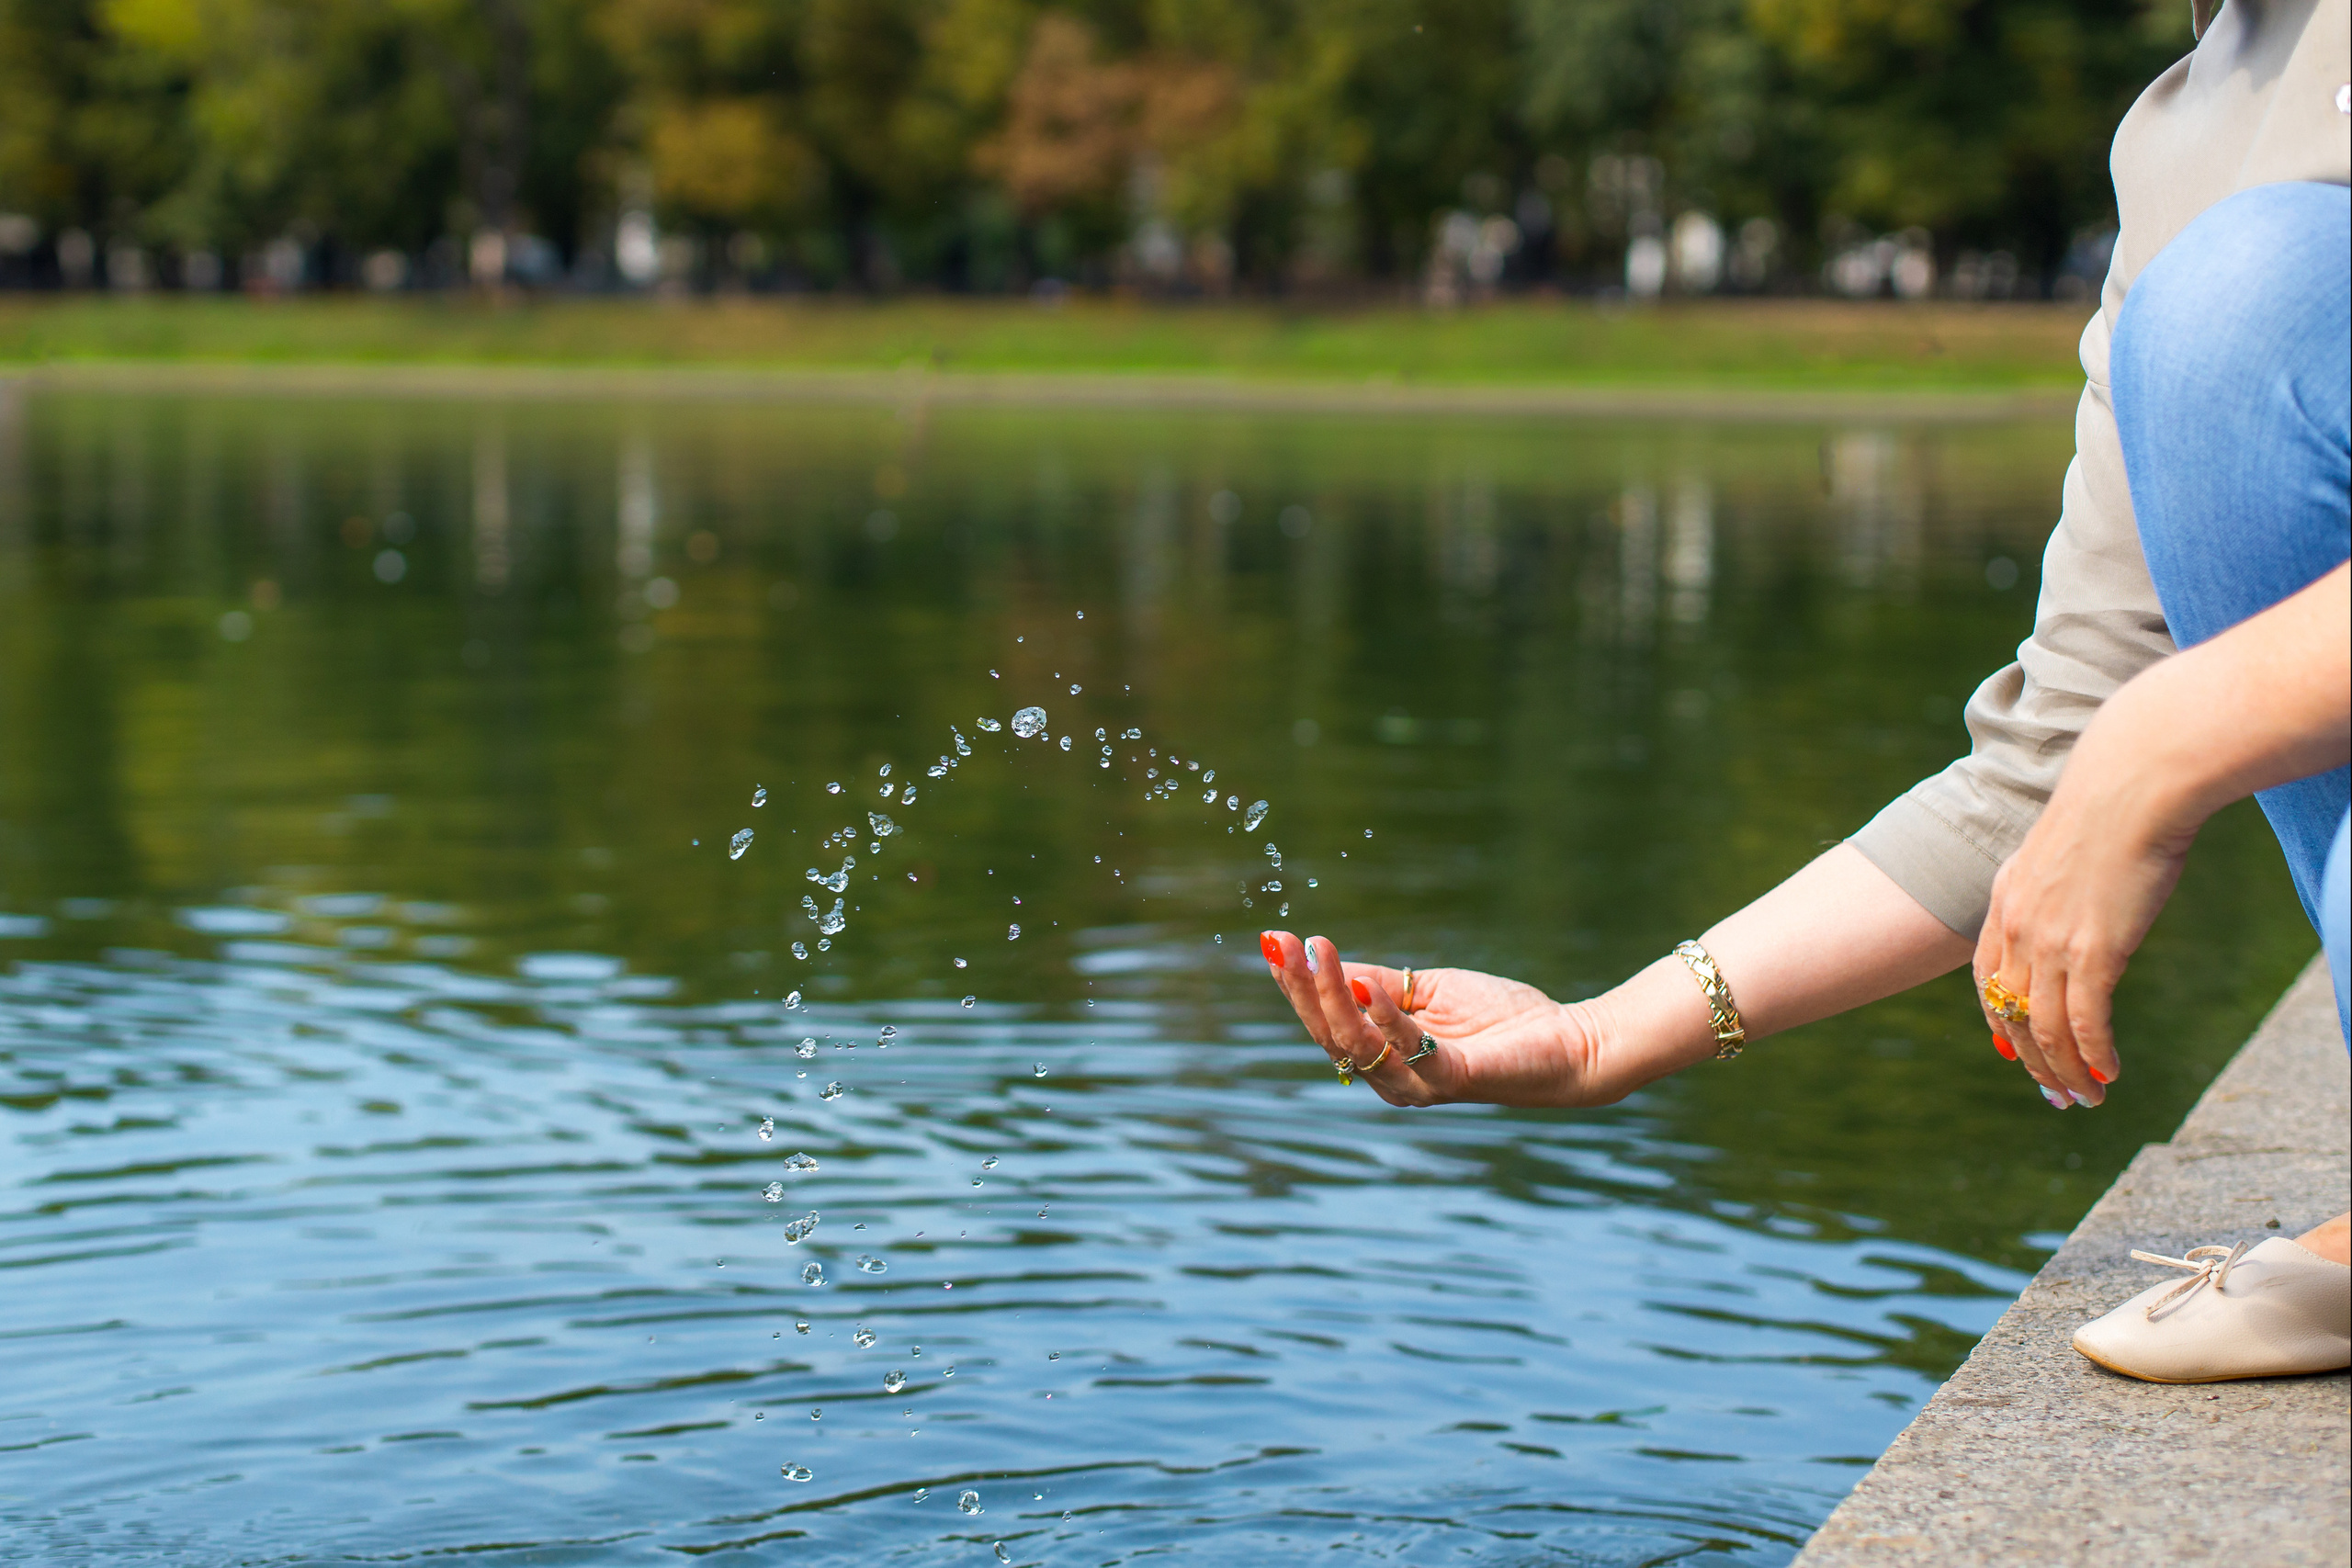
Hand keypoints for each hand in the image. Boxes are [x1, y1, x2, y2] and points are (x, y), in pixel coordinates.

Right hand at [1258, 931, 1603, 1106]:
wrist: (1567, 1041)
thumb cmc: (1499, 1017)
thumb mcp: (1427, 989)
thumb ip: (1378, 982)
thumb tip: (1324, 962)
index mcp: (1382, 1057)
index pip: (1326, 1022)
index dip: (1297, 985)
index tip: (1274, 942)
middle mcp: (1390, 1079)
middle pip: (1329, 1034)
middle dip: (1301, 988)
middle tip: (1282, 944)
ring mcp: (1417, 1084)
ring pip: (1356, 1043)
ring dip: (1331, 996)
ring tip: (1317, 951)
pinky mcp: (1449, 1080)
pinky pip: (1405, 1050)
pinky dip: (1384, 1016)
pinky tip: (1366, 985)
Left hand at [1975, 730, 2193, 1108]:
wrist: (2130, 784)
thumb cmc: (2111, 806)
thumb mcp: (2063, 847)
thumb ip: (2057, 883)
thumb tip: (2076, 903)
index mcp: (2004, 901)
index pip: (1987, 978)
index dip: (1999, 1019)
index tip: (2011, 1050)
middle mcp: (2018, 928)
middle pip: (2014, 1014)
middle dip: (2033, 1062)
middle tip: (2055, 1097)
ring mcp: (2052, 942)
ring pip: (2047, 1028)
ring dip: (2067, 1071)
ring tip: (2085, 1100)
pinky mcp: (2094, 951)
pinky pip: (2085, 1021)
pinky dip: (2094, 1054)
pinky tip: (2108, 1073)